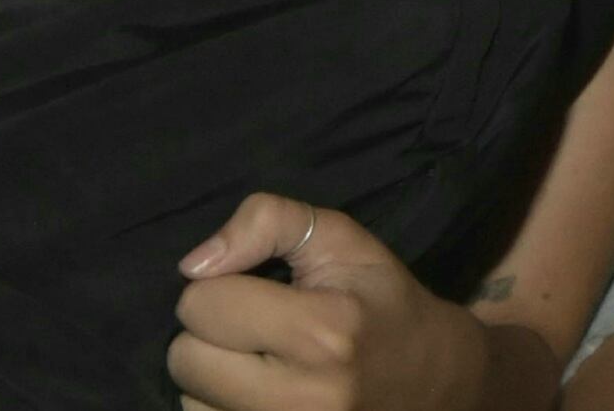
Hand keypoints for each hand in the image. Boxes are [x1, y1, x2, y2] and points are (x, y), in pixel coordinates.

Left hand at [169, 196, 487, 410]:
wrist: (428, 377)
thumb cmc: (380, 300)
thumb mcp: (341, 239)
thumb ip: (270, 221)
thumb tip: (193, 263)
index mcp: (323, 330)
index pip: (203, 304)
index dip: (222, 286)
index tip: (257, 289)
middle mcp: (301, 394)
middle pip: (184, 357)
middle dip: (209, 333)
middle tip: (254, 328)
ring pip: (187, 398)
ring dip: (212, 376)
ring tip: (259, 362)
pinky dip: (219, 405)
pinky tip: (256, 391)